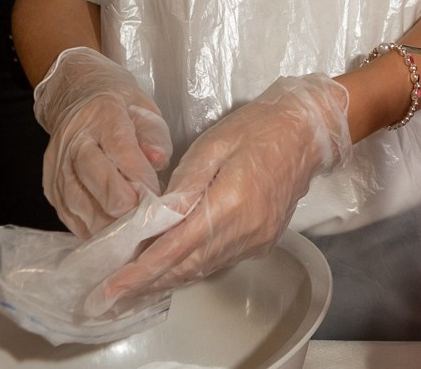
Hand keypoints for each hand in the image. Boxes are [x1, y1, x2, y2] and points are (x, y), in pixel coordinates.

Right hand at [32, 47, 172, 237]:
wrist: (76, 97)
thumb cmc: (120, 107)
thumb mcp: (144, 109)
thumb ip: (154, 135)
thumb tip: (158, 160)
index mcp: (103, 115)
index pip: (119, 145)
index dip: (136, 173)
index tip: (154, 195)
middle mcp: (74, 140)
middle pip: (92, 173)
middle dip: (116, 201)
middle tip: (139, 222)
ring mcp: (57, 163)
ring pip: (75, 197)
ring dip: (102, 221)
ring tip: (126, 239)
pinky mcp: (50, 183)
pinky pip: (65, 211)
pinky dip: (86, 228)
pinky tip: (105, 239)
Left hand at [93, 74, 349, 309]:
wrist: (308, 132)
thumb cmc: (258, 127)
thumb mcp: (214, 143)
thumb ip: (185, 184)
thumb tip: (155, 218)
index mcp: (231, 202)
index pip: (177, 247)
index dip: (143, 269)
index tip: (113, 286)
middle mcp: (246, 230)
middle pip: (189, 265)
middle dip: (148, 282)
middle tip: (112, 294)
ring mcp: (258, 239)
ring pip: (204, 268)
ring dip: (169, 278)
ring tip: (134, 284)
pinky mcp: (265, 240)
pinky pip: (221, 260)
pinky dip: (193, 266)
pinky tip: (173, 266)